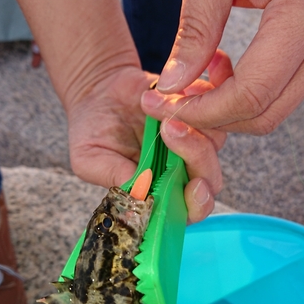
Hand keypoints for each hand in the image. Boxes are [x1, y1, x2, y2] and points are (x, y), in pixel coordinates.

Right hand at [67, 56, 232, 222]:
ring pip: (214, 143)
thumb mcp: (88, 158)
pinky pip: (212, 111)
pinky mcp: (197, 114)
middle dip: (197, 157)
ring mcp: (192, 142)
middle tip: (169, 129)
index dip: (197, 203)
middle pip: (209, 177)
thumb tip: (140, 189)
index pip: (189, 210)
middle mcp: (180, 172)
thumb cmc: (92, 132)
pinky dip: (196, 101)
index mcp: (158, 193)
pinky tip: (170, 94)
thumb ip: (112, 176)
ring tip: (160, 107)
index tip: (194, 186)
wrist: (98, 93)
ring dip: (193, 125)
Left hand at [142, 0, 303, 135]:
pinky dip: (242, 92)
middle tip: (171, 101)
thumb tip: (173, 86)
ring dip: (225, 107)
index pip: (250, 95)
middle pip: (264, 114)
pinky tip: (219, 65)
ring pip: (272, 108)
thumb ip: (195, 30)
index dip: (203, 112)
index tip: (165, 106)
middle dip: (211, 117)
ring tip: (194, 76)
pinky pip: (278, 90)